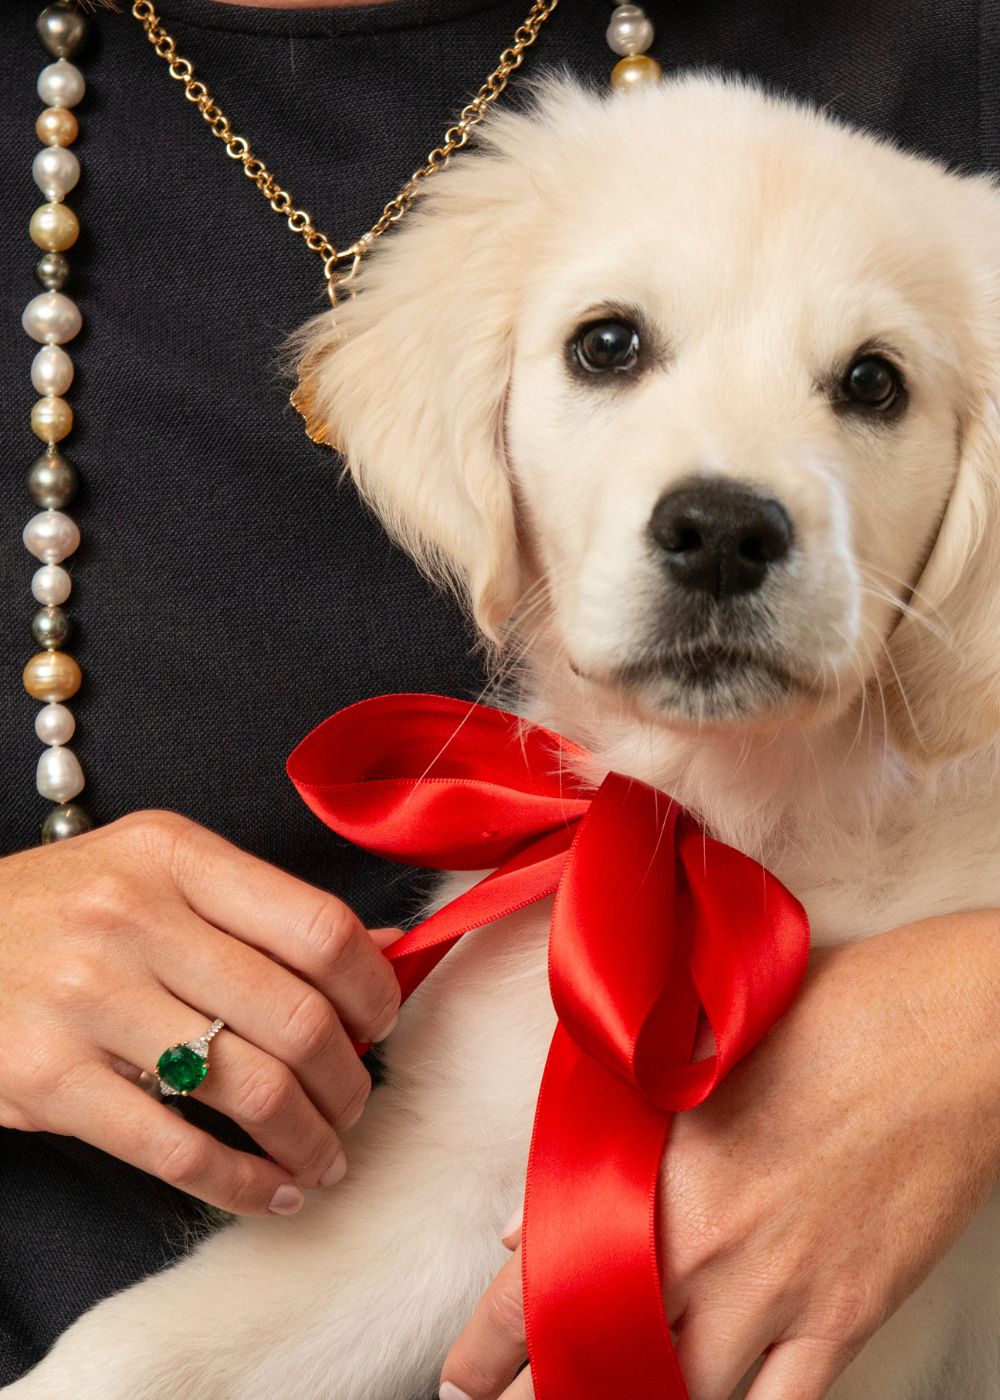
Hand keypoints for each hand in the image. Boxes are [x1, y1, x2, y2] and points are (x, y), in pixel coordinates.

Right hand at [0, 810, 400, 1217]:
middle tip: (355, 1104)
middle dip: (348, 1080)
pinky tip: (269, 1191)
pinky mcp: (48, 1079)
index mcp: (174, 855)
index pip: (317, 926)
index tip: (381, 1023)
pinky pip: (177, 1149)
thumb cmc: (65, 908)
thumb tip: (384, 948)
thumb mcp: (159, 871)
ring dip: (309, 1140)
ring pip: (249, 1088)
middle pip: (296, 1016)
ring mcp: (87, 999)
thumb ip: (266, 907)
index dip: (373, 988)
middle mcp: (133, 918)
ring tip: (323, 1157)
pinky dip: (242, 1184)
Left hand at [440, 913, 999, 1399]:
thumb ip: (603, 1143)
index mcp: (657, 1175)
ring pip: (681, 1395)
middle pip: (600, 1354)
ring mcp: (780, 1292)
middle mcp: (707, 1249)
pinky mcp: (846, 1316)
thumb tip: (525, 1220)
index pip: (544, 1282)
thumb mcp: (690, 1057)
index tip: (462, 1376)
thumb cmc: (820, 1019)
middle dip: (544, 1390)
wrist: (943, 1035)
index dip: (491, 1345)